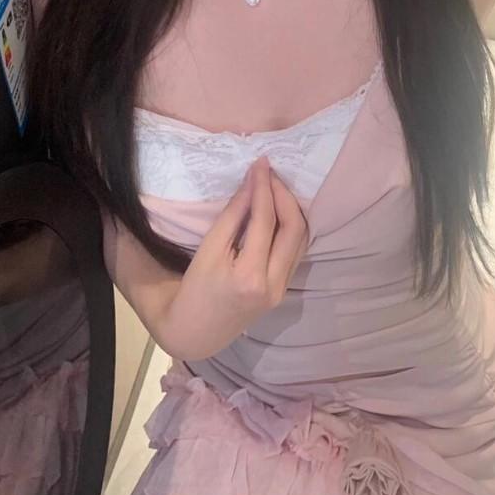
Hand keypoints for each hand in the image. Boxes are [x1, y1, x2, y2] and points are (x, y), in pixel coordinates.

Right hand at [163, 157, 308, 361]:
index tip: (260, 163)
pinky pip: (296, 251)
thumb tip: (252, 183)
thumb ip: (233, 216)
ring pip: (301, 239)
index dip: (264, 187)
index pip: (265, 220)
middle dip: (284, 195)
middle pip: (294, 228)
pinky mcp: (283, 290)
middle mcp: (273, 284)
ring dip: (292, 209)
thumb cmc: (193, 289)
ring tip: (274, 187)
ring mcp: (282, 289)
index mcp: (250, 276)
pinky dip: (291, 226)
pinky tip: (279, 211)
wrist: (195, 331)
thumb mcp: (208, 250)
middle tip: (269, 173)